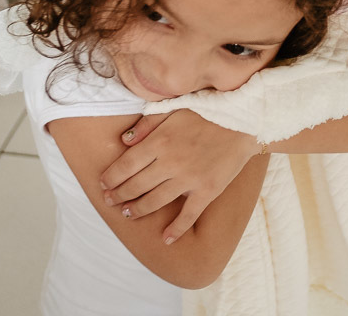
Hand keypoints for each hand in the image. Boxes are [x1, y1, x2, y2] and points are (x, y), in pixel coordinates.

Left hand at [100, 110, 260, 243]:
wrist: (243, 120)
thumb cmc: (207, 111)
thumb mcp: (173, 108)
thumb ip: (147, 123)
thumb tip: (123, 141)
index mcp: (160, 140)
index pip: (126, 165)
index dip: (111, 177)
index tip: (103, 183)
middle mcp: (171, 162)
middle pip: (136, 185)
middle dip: (119, 195)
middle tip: (110, 201)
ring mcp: (189, 179)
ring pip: (155, 201)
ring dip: (137, 210)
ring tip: (127, 213)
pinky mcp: (207, 191)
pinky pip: (188, 215)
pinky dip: (176, 229)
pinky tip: (165, 239)